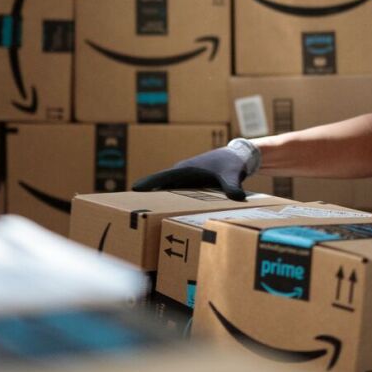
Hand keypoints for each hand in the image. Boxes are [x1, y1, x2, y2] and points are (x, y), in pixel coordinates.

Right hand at [131, 139, 260, 200]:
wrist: (238, 156)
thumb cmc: (232, 162)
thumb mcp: (232, 174)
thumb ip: (232, 187)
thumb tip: (238, 197)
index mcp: (186, 168)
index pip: (163, 177)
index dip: (149, 183)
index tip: (135, 188)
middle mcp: (182, 173)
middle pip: (161, 185)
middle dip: (149, 194)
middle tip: (133, 208)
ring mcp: (186, 178)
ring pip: (168, 190)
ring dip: (159, 199)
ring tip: (145, 214)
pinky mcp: (191, 184)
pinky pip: (177, 193)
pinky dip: (171, 201)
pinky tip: (166, 213)